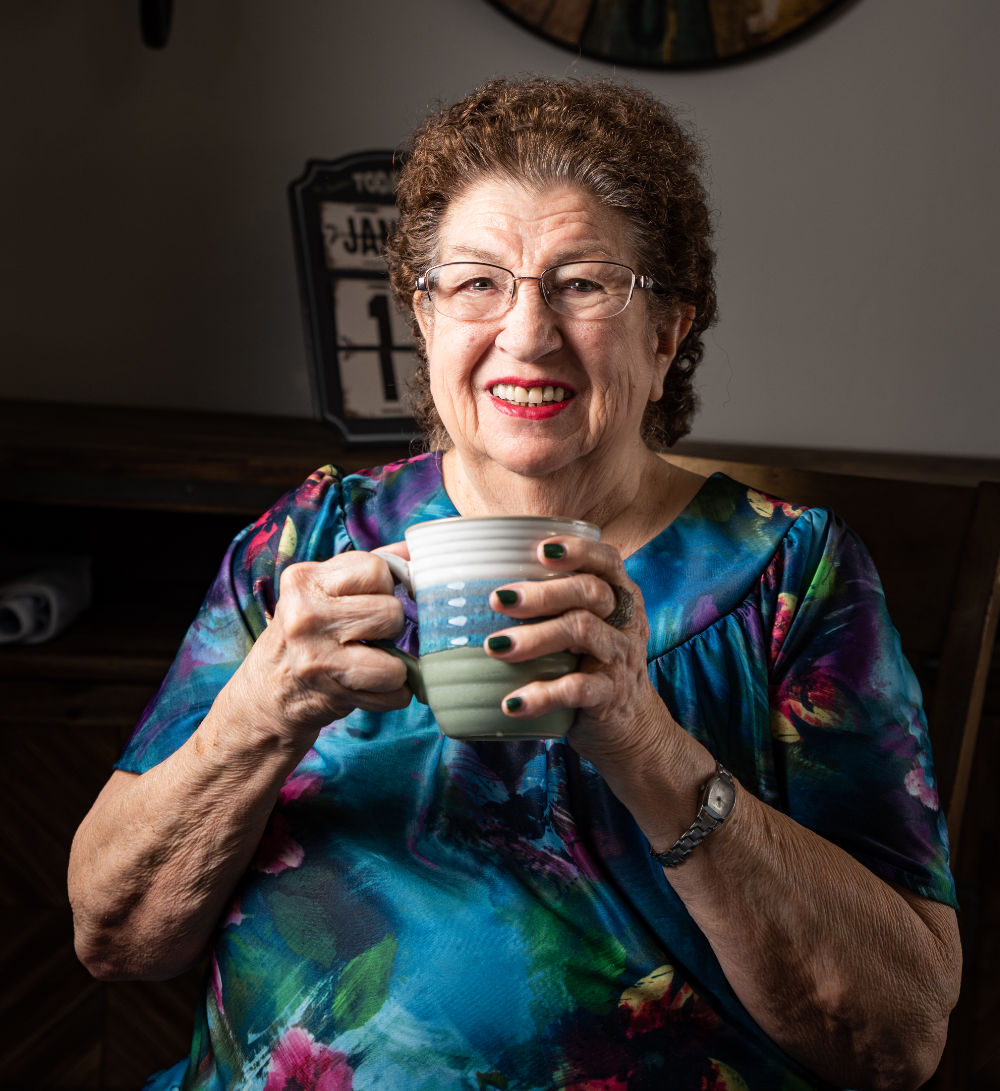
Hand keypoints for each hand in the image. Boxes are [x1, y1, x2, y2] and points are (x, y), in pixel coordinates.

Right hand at [230, 550, 411, 747]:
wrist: (267, 691)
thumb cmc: (307, 632)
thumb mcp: (325, 590)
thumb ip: (368, 566)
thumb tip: (415, 548)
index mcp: (305, 579)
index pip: (376, 569)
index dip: (384, 587)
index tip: (369, 600)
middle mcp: (305, 614)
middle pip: (391, 612)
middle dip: (391, 627)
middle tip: (370, 635)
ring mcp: (315, 655)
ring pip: (396, 660)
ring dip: (395, 666)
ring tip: (373, 661)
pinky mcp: (329, 692)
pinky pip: (393, 692)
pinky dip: (392, 694)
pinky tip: (369, 686)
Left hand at [484, 535, 678, 766]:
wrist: (627, 724)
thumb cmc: (587, 663)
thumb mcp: (581, 628)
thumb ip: (550, 605)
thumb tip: (469, 590)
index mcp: (618, 596)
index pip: (607, 561)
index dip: (578, 551)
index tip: (541, 550)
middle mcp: (624, 621)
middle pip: (590, 592)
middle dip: (543, 593)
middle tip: (498, 599)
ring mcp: (620, 658)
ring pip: (583, 632)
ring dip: (535, 637)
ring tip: (495, 647)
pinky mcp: (611, 696)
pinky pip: (578, 689)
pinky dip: (543, 695)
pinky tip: (512, 702)